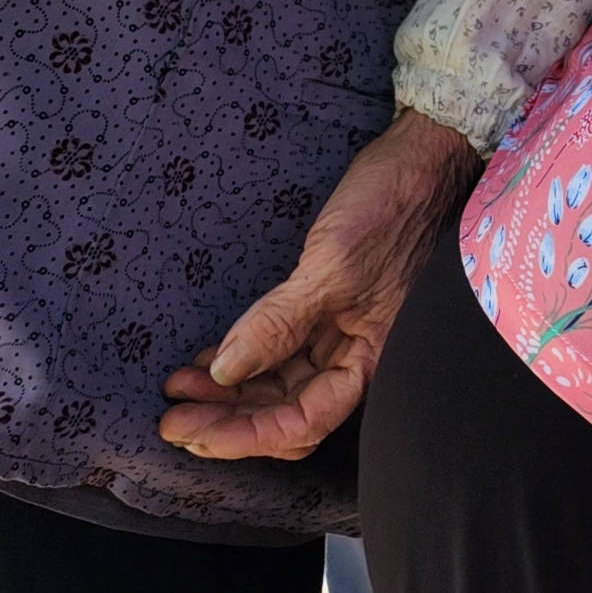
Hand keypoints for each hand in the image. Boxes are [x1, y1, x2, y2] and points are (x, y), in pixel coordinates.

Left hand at [159, 109, 479, 460]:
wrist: (420, 156)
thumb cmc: (391, 206)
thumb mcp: (331, 265)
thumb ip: (280, 322)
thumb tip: (226, 371)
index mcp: (371, 357)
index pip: (303, 421)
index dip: (246, 436)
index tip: (192, 432)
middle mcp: (355, 356)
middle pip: (286, 411)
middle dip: (228, 420)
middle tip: (171, 419)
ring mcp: (339, 333)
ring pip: (277, 386)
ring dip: (228, 393)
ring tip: (179, 386)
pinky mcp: (326, 307)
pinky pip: (279, 352)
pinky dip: (242, 360)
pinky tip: (206, 359)